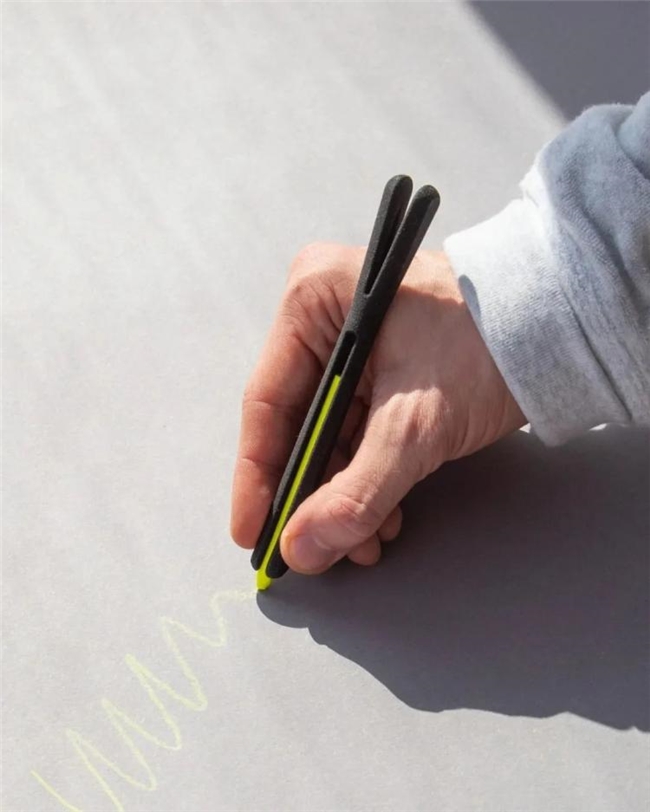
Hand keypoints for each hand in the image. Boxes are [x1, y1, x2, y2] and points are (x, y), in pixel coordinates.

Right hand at [230, 244, 524, 574]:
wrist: (555, 335)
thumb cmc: (488, 347)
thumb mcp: (415, 425)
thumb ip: (356, 492)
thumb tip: (302, 546)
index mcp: (314, 301)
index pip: (267, 402)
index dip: (258, 476)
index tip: (253, 530)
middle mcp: (325, 319)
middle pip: (297, 426)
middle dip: (311, 494)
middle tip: (307, 548)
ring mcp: (353, 346)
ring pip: (328, 438)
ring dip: (343, 495)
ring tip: (362, 541)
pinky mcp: (380, 372)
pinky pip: (356, 435)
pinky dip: (367, 479)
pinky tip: (382, 516)